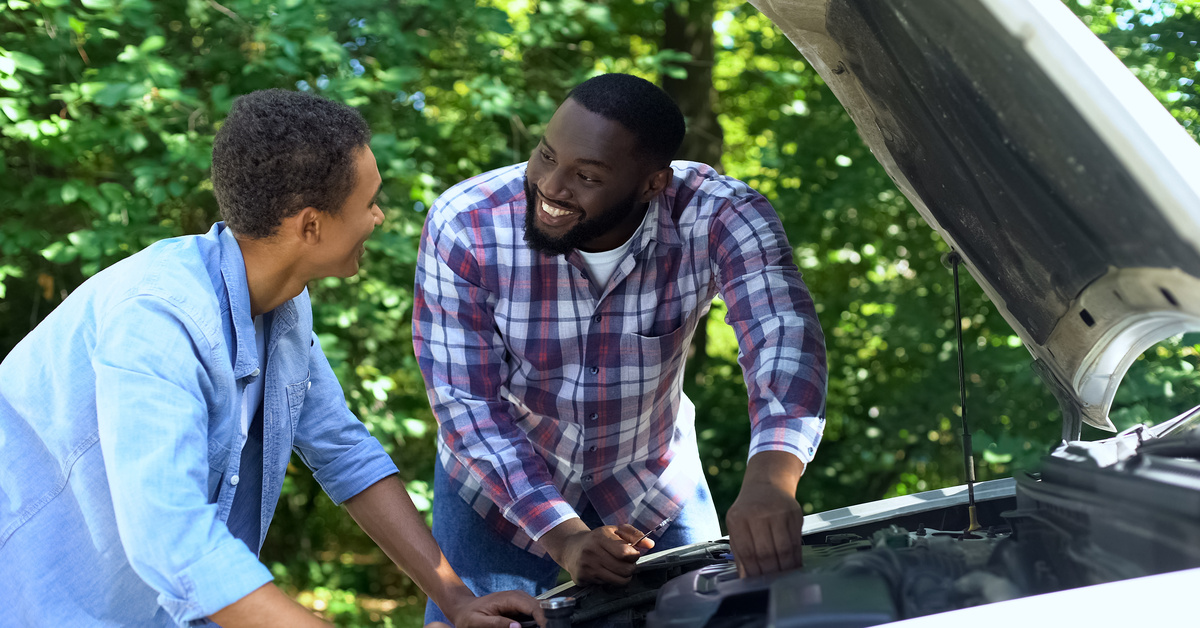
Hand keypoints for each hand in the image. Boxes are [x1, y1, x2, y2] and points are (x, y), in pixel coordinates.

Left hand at [447, 590, 544, 627]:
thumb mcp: (478, 622)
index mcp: (509, 598)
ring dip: (542, 620)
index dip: (543, 618)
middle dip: (545, 620)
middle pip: (540, 607)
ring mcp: (519, 600)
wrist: (464, 607)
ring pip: (539, 609)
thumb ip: (497, 624)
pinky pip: (533, 612)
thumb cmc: (469, 615)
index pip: (533, 606)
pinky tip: (537, 626)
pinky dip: (537, 620)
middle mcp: (517, 597)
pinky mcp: (519, 606)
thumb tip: (517, 627)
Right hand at [540, 518, 653, 584]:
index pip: (626, 553)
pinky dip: (610, 580)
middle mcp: (592, 552)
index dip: (634, 555)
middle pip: (624, 570)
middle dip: (631, 568)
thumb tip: (651, 544)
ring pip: (618, 581)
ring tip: (620, 569)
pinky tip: (605, 572)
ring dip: (624, 577)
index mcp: (600, 537)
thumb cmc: (598, 538)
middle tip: (627, 563)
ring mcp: (586, 567)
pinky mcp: (582, 578)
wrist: (572, 547)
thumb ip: (634, 534)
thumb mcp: (615, 530)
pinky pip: (606, 585)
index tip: (632, 553)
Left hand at [725, 451, 805, 577]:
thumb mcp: (737, 524)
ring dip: (784, 569)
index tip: (756, 585)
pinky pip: (796, 542)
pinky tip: (793, 566)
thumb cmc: (749, 508)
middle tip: (771, 585)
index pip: (746, 552)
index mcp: (738, 518)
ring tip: (783, 579)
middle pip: (765, 553)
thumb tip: (744, 578)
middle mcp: (757, 514)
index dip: (753, 572)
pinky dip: (796, 558)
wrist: (767, 482)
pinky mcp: (794, 513)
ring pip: (783, 549)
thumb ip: (739, 550)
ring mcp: (778, 512)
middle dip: (769, 573)